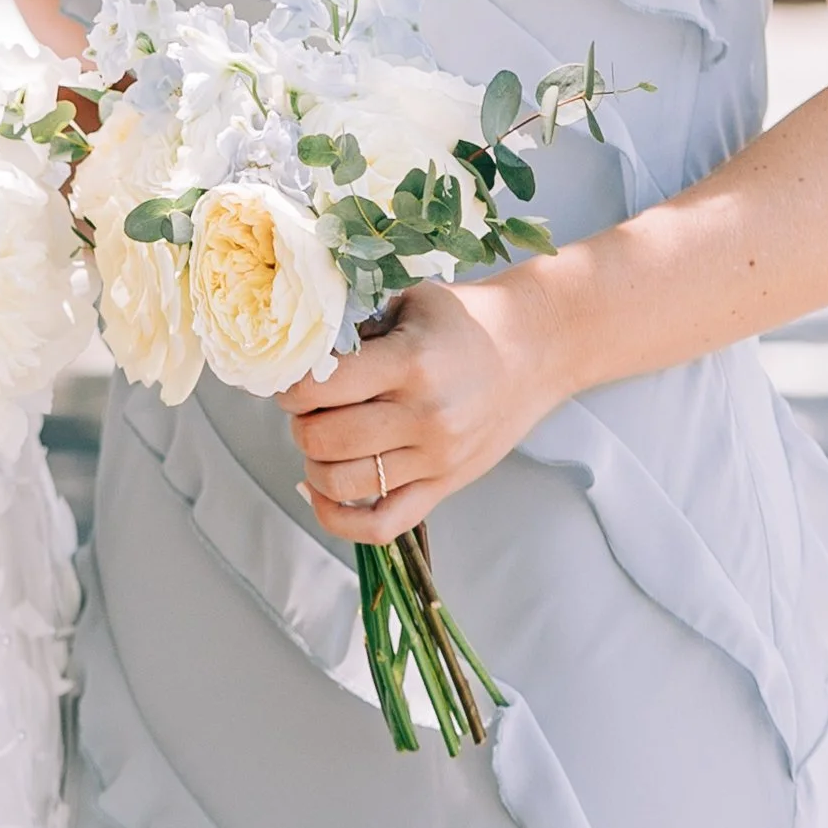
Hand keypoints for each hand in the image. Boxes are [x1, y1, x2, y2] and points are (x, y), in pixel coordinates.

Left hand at [277, 276, 562, 544]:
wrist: (537, 349)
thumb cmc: (467, 321)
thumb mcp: (410, 302)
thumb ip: (356, 325)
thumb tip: (298, 354)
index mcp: (411, 364)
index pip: (320, 388)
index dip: (291, 386)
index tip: (292, 378)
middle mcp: (424, 417)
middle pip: (323, 440)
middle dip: (299, 423)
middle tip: (306, 408)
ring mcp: (436, 458)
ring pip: (342, 483)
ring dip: (313, 465)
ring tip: (321, 440)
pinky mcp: (445, 485)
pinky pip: (380, 525)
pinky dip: (338, 519)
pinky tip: (324, 492)